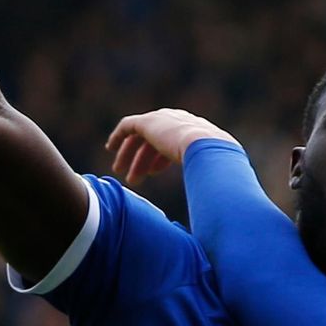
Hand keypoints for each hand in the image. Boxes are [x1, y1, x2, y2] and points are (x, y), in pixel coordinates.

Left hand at [106, 109, 238, 186]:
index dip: (160, 158)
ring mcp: (164, 119)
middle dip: (142, 158)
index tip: (152, 173)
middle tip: (132, 178)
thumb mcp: (212, 175)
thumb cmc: (215, 166)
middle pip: (155, 139)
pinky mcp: (149, 122)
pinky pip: (128, 125)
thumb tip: (211, 205)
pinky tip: (110, 148)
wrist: (207, 147)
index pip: (172, 141)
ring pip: (140, 135)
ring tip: (121, 173)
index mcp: (195, 130)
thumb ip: (208, 184)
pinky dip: (119, 135)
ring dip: (129, 154)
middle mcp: (179, 121)